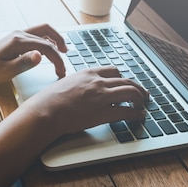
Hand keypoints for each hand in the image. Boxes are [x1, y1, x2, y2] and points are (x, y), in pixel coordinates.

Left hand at [0, 24, 67, 83]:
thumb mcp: (6, 71)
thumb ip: (24, 62)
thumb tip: (40, 55)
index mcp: (18, 41)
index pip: (46, 47)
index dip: (57, 59)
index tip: (61, 71)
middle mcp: (20, 34)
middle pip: (47, 33)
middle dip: (59, 45)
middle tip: (65, 58)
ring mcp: (18, 34)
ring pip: (43, 31)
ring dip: (54, 39)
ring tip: (62, 51)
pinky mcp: (16, 38)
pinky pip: (36, 34)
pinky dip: (46, 40)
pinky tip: (48, 50)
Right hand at [24, 66, 148, 136]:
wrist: (45, 111)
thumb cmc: (50, 100)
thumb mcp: (66, 83)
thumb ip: (78, 83)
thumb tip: (80, 89)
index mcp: (88, 73)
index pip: (113, 70)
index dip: (123, 77)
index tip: (126, 82)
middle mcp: (98, 82)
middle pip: (126, 80)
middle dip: (137, 87)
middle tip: (142, 93)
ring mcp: (102, 96)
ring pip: (131, 92)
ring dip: (139, 98)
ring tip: (142, 104)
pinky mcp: (103, 112)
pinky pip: (127, 111)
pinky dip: (136, 113)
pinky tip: (139, 116)